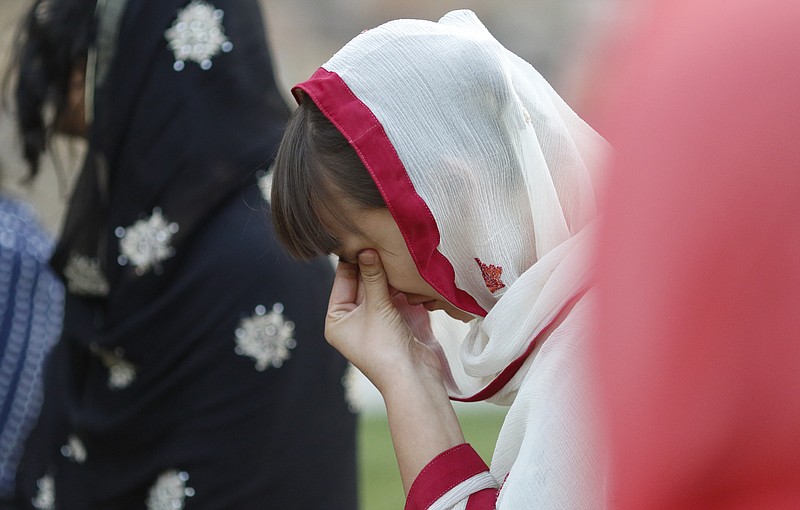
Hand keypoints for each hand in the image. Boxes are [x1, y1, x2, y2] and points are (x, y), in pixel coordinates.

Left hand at [325, 250, 441, 393]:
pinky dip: (401, 285)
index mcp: (337, 320)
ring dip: (389, 273)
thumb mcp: (377, 307)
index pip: (343, 280)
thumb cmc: (386, 349)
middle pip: (362, 282)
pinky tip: (407, 267)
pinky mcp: (397, 322)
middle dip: (373, 264)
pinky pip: (397, 297)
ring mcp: (376, 321)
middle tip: (381, 237)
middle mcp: (354, 320)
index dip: (353, 258)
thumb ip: (373, 277)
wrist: (415, 379)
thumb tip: (366, 249)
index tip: (361, 235)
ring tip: (395, 248)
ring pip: (381, 288)